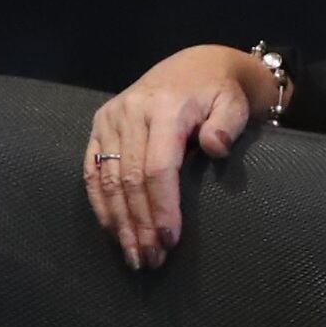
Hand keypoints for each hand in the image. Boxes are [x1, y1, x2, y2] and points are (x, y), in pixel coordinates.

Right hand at [84, 47, 274, 266]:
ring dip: (119, 222)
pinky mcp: (99, 126)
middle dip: (140, 224)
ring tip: (134, 255)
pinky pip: (91, 171)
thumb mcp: (234, 104)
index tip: (171, 240)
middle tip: (152, 259)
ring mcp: (110, 118)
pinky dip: (101, 204)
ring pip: (108, 180)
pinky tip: (113, 231)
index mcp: (165, 108)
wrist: (194, 67)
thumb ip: (227, 126)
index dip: (162, 207)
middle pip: (130, 179)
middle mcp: (131, 112)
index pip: (158, 167)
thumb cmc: (218, 93)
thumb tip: (214, 147)